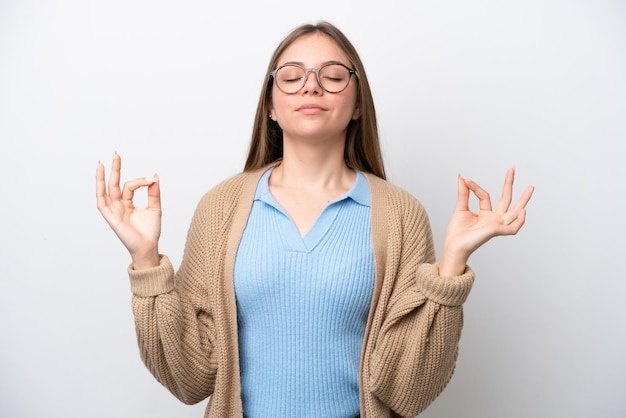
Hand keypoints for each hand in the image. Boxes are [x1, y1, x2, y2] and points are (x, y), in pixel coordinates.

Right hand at [96, 153, 161, 268]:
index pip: (129, 186)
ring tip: (102, 163)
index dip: (140, 181)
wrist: (149, 246)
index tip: (151, 181)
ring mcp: (113, 212)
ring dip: (102, 178)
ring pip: (104, 192)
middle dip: (114, 169)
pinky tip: (100, 181)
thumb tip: (154, 175)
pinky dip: (100, 192)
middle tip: (116, 154)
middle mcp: (118, 206)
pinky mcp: (111, 218)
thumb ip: (154, 192)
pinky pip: (102, 204)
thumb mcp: (155, 207)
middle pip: (114, 184)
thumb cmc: (151, 231)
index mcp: (127, 204)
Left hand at [438, 167, 533, 276]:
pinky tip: (523, 210)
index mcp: (485, 214)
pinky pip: (513, 228)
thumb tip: (461, 177)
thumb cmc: (456, 232)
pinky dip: (520, 221)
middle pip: (506, 199)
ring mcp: (496, 225)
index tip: (465, 180)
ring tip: (531, 187)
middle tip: (512, 169)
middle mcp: (493, 219)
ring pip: (515, 212)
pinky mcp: (496, 231)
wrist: (453, 245)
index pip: (486, 196)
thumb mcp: (460, 207)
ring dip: (524, 200)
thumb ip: (464, 193)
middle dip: (509, 184)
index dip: (475, 187)